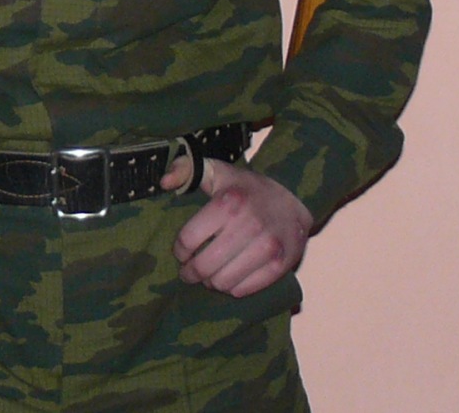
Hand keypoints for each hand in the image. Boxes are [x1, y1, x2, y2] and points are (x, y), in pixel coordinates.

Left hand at [164, 154, 311, 297]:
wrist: (294, 199)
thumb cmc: (247, 189)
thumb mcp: (217, 171)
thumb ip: (185, 168)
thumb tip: (164, 182)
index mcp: (229, 202)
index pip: (188, 240)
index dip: (180, 251)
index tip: (182, 252)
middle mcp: (249, 224)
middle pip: (204, 266)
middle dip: (191, 273)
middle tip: (190, 271)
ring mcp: (268, 246)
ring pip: (222, 282)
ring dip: (211, 282)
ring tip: (210, 274)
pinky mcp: (281, 264)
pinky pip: (244, 290)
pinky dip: (232, 288)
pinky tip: (231, 276)